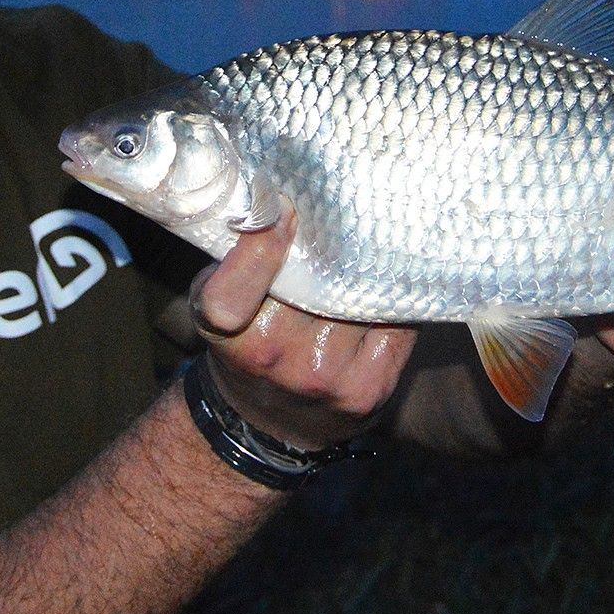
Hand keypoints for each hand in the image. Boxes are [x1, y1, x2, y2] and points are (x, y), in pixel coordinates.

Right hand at [188, 208, 415, 450]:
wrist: (271, 422)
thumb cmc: (246, 343)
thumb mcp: (218, 306)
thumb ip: (235, 260)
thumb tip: (268, 191)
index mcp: (230, 337)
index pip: (230, 298)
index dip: (256, 250)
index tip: (281, 209)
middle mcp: (278, 362)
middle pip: (314, 282)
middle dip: (328, 245)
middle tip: (340, 213)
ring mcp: (328, 379)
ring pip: (360, 297)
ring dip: (365, 271)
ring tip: (367, 249)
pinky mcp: (371, 389)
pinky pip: (395, 323)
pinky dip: (392, 300)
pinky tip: (386, 288)